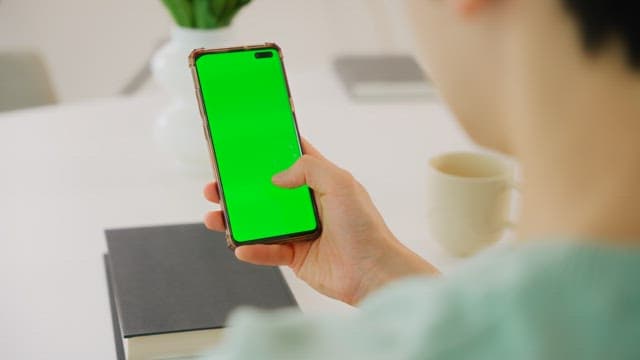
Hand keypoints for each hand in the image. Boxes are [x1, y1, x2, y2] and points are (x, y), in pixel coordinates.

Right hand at [204, 140, 437, 304]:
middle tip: (217, 184)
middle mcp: (308, 204)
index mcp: (320, 181)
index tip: (243, 145)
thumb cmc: (364, 227)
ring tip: (214, 216)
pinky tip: (239, 245)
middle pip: (266, 191)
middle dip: (240, 188)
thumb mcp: (340, 183)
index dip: (269, 151)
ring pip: (260, 222)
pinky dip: (251, 249)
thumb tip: (277, 176)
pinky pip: (267, 251)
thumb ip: (309, 168)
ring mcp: (300, 231)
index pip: (291, 159)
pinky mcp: (296, 256)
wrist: (372, 272)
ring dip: (236, 219)